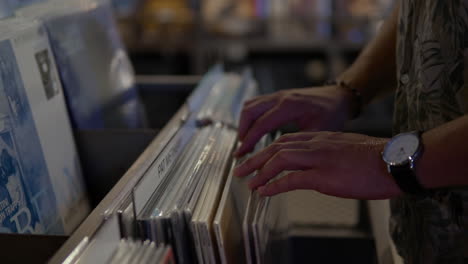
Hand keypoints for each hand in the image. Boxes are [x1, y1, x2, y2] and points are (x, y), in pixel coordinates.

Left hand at [233, 132, 400, 199]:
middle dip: (256, 159)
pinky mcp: (324, 175)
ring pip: (279, 160)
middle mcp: (315, 144)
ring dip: (259, 171)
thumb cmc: (375, 158)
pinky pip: (291, 179)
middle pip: (276, 148)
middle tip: (241, 169)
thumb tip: (316, 164)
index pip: (285, 140)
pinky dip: (274, 185)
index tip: (255, 158)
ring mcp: (318, 158)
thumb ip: (327, 152)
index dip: (266, 150)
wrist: (394, 161)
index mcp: (320, 137)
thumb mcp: (345, 148)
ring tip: (247, 182)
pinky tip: (264, 192)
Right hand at [235, 85, 353, 156]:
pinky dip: (250, 117)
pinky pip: (256, 103)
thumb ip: (300, 146)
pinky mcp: (277, 96)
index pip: (261, 123)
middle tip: (241, 150)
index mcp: (290, 106)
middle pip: (249, 111)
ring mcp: (278, 95)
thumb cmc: (332, 113)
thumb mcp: (319, 132)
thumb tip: (284, 163)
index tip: (241, 154)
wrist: (338, 97)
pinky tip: (253, 130)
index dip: (249, 140)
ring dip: (244, 123)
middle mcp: (281, 98)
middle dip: (242, 131)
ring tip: (245, 142)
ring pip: (250, 106)